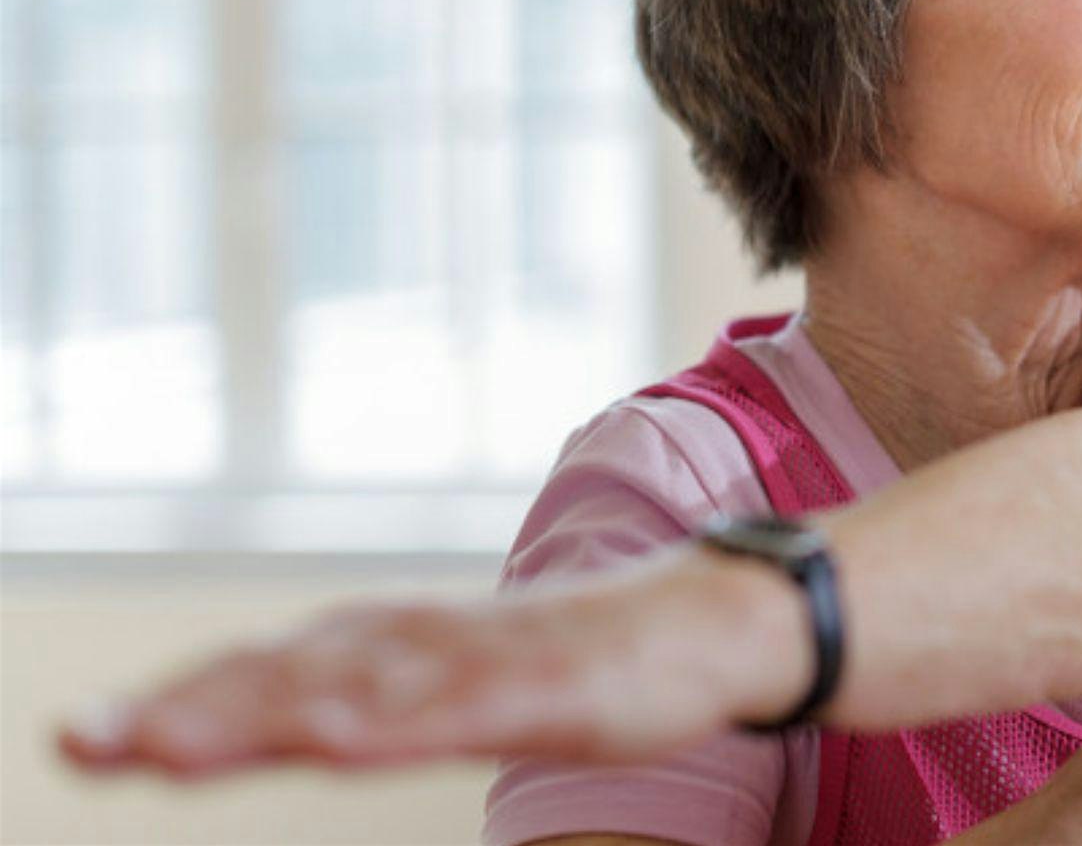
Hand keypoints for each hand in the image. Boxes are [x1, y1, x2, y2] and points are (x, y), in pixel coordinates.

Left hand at [56, 547, 770, 776]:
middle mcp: (420, 640)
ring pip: (350, 691)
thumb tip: (297, 715)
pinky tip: (326, 741)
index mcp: (395, 642)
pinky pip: (452, 711)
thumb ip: (382, 698)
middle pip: (284, 676)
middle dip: (180, 711)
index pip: (266, 669)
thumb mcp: (465, 685)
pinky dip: (381, 724)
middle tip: (82, 741)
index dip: (174, 702)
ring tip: (163, 748)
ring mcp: (480, 660)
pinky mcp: (541, 686)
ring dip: (253, 715)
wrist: (710, 622)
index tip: (84, 739)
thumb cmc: (585, 662)